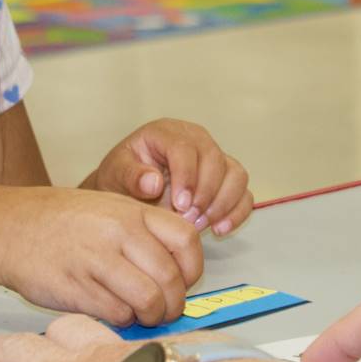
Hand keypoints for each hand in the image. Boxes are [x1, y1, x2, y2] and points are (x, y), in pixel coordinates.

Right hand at [0, 187, 202, 327]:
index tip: (182, 281)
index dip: (192, 269)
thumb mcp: (107, 210)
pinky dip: (121, 319)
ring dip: (150, 317)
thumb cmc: (62, 222)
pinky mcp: (78, 289)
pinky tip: (109, 308)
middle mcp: (119, 233)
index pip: (187, 241)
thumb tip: (178, 277)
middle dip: (173, 305)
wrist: (10, 227)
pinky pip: (118, 315)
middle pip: (171, 279)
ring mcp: (98, 260)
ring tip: (139, 314)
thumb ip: (143, 235)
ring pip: (150, 302)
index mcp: (131, 212)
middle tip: (162, 310)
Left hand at [92, 118, 251, 237]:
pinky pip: (243, 192)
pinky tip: (219, 229)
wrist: (128, 187)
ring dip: (223, 204)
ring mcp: (214, 157)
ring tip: (201, 225)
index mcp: (167, 132)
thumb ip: (132, 176)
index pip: (185, 148)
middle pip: (214, 160)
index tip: (180, 205)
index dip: (186, 176)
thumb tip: (154, 182)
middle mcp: (196, 139)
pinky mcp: (226, 178)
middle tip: (189, 219)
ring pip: (236, 174)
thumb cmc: (123, 175)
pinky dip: (237, 212)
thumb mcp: (117, 172)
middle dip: (205, 193)